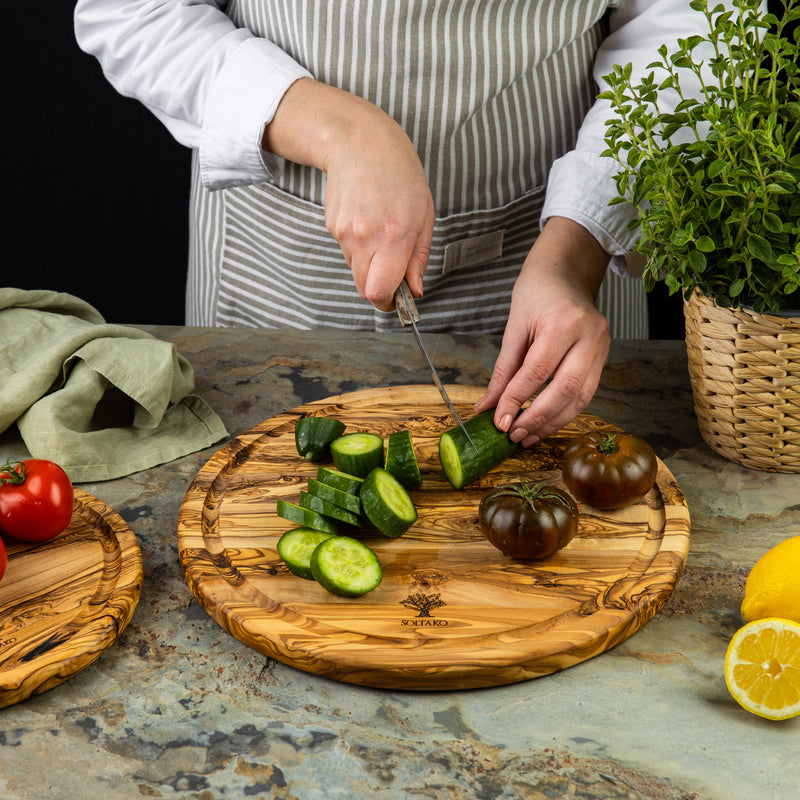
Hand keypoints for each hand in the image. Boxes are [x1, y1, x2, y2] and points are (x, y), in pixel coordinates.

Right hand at [262, 78, 434, 309]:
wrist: (360, 143)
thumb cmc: (400, 175)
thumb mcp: (424, 216)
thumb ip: (418, 258)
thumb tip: (414, 291)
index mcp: (393, 235)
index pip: (379, 291)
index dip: (387, 303)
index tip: (397, 299)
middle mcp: (365, 237)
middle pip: (365, 288)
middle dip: (380, 287)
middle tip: (394, 269)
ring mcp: (344, 232)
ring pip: (356, 271)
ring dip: (370, 265)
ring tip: (382, 234)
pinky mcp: (332, 226)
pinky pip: (348, 252)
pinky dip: (360, 248)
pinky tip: (369, 222)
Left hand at [473, 217, 611, 445]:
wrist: (566, 273)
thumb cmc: (537, 293)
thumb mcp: (513, 327)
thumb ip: (503, 370)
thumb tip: (487, 407)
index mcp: (563, 322)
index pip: (537, 372)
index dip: (516, 400)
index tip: (499, 421)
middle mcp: (589, 335)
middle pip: (565, 389)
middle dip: (538, 417)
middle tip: (514, 435)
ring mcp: (602, 346)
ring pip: (581, 397)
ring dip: (553, 422)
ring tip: (528, 436)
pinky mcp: (604, 356)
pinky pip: (587, 392)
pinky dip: (565, 412)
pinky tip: (545, 423)